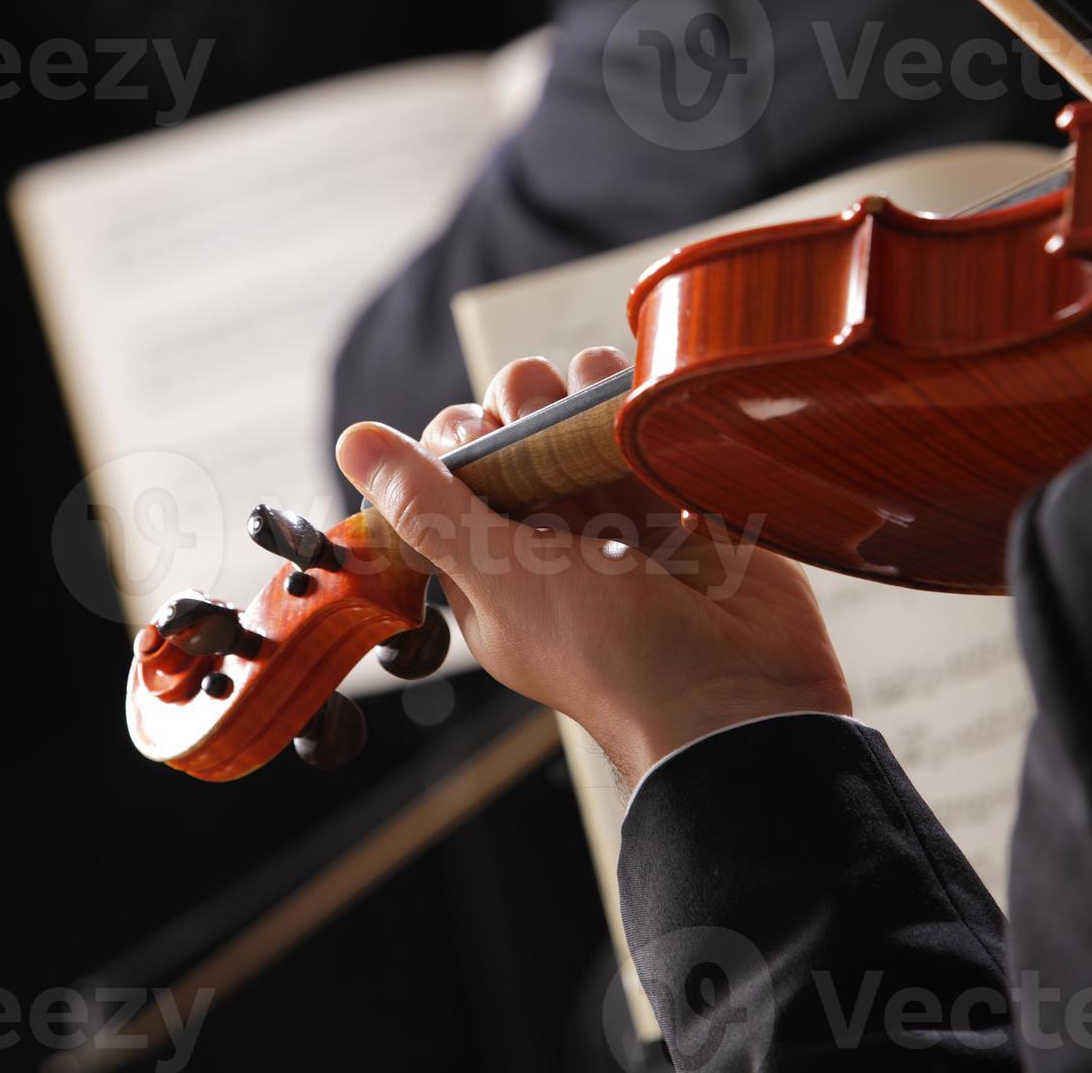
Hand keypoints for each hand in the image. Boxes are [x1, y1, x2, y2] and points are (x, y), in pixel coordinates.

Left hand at [336, 349, 850, 790]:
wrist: (739, 695)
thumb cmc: (611, 656)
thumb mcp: (503, 578)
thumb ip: (429, 506)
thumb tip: (352, 440)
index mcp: (489, 565)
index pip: (448, 467)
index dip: (457, 439)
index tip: (481, 447)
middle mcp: (547, 531)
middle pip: (512, 425)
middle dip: (522, 408)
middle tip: (546, 435)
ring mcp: (615, 508)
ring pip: (574, 410)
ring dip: (577, 397)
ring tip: (597, 427)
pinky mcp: (673, 490)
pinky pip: (637, 416)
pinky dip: (634, 401)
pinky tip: (636, 413)